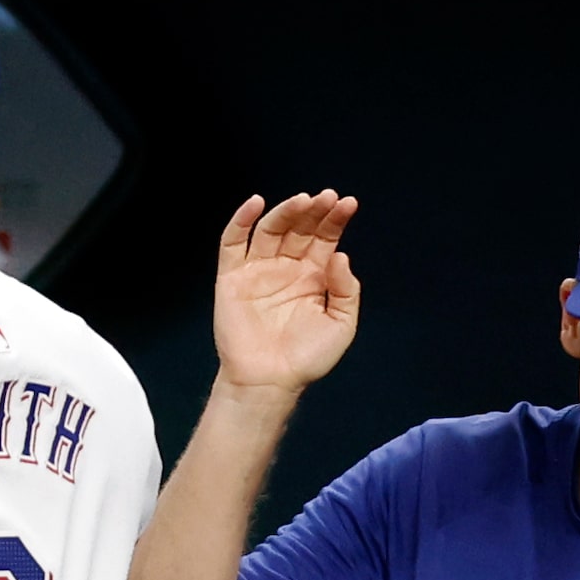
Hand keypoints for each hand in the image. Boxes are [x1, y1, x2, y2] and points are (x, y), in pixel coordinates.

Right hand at [213, 190, 360, 396]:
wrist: (270, 382)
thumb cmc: (305, 359)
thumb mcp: (342, 324)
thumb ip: (346, 289)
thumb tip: (339, 255)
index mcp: (313, 276)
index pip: (325, 237)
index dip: (335, 219)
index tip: (347, 204)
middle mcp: (286, 268)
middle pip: (300, 228)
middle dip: (314, 210)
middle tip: (327, 198)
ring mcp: (258, 271)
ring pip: (270, 229)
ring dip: (286, 211)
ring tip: (302, 201)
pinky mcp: (231, 278)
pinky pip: (232, 243)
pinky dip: (240, 220)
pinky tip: (255, 203)